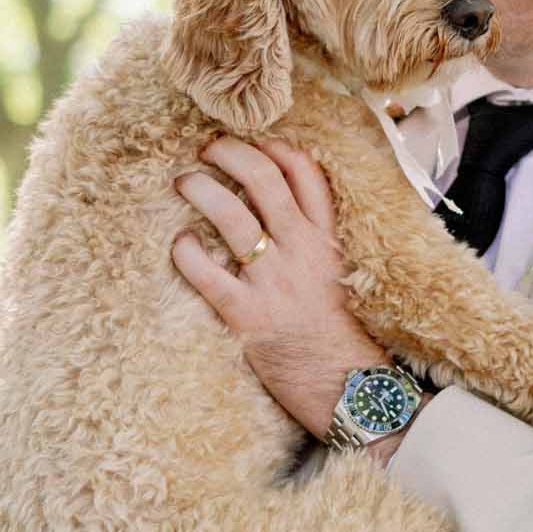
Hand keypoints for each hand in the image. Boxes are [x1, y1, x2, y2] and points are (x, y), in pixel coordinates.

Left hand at [172, 134, 383, 438]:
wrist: (353, 391)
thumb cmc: (346, 338)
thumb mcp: (343, 277)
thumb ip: (320, 245)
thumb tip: (285, 219)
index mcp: (328, 240)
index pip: (304, 173)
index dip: (273, 147)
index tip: (252, 141)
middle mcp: (303, 251)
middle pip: (262, 178)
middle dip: (228, 153)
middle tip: (207, 150)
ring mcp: (275, 281)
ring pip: (230, 214)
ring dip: (200, 189)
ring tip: (185, 183)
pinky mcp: (249, 316)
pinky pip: (205, 272)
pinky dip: (185, 252)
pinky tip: (179, 245)